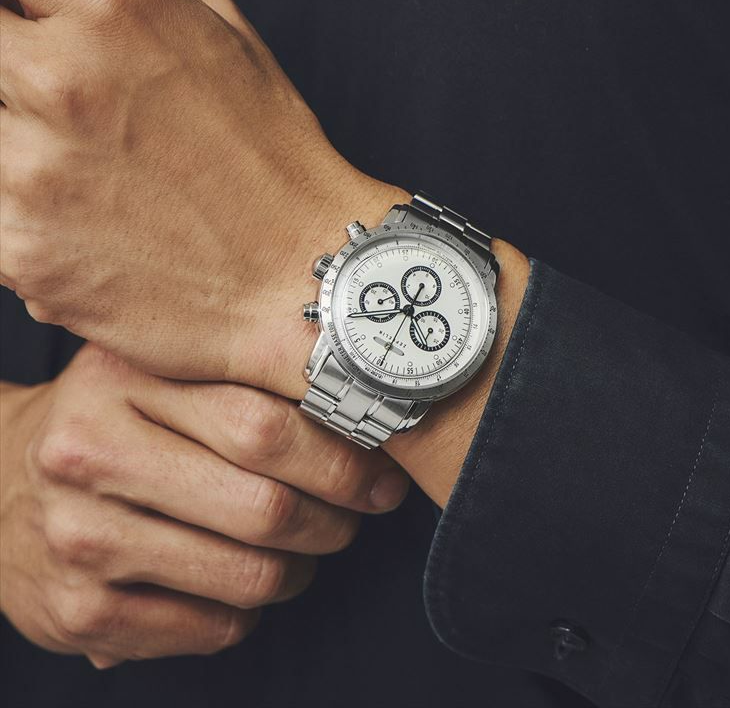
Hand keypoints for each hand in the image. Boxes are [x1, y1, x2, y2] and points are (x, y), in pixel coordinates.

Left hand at [0, 0, 405, 393]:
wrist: (300, 276)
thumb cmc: (273, 158)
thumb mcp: (222, 27)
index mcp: (112, 8)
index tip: (18, 4)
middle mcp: (58, 81)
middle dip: (10, 59)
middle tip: (63, 98)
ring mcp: (28, 174)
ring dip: (13, 136)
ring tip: (79, 162)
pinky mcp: (19, 252)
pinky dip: (19, 205)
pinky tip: (79, 214)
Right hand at [0, 344, 407, 665]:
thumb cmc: (109, 420)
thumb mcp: (157, 373)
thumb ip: (240, 380)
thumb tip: (355, 413)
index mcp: (124, 380)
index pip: (264, 426)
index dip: (342, 459)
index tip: (380, 472)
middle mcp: (92, 454)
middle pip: (266, 505)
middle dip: (337, 519)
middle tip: (359, 513)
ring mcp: (81, 538)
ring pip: (249, 575)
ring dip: (302, 570)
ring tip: (309, 551)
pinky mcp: (78, 612)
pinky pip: (214, 627)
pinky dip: (254, 612)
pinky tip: (250, 585)